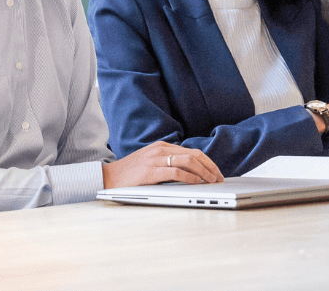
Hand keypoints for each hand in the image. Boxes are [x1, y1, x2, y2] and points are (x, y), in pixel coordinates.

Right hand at [102, 140, 223, 188]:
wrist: (109, 177)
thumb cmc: (130, 173)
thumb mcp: (151, 162)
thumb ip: (167, 163)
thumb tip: (189, 173)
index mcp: (162, 146)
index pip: (192, 151)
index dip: (208, 162)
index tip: (216, 172)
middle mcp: (161, 150)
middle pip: (194, 155)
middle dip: (210, 167)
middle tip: (219, 178)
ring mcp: (156, 159)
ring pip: (189, 161)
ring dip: (205, 172)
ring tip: (212, 182)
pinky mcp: (151, 171)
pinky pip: (176, 172)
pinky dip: (191, 178)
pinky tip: (197, 183)